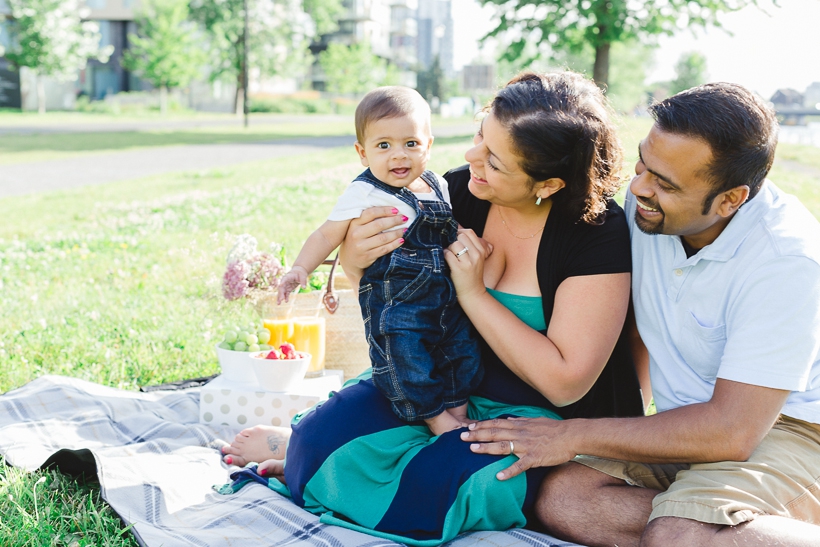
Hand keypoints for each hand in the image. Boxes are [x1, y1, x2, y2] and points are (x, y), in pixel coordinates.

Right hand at [277, 267, 307, 303]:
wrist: (299, 273)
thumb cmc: (300, 273)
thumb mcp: (303, 276)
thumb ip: (303, 281)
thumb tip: (304, 287)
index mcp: (288, 276)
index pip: (284, 279)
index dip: (282, 282)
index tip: (281, 285)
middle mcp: (285, 281)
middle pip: (281, 288)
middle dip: (280, 294)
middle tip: (281, 300)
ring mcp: (286, 286)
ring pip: (282, 292)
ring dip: (280, 298)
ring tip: (278, 304)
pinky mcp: (288, 289)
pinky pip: (286, 294)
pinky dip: (286, 297)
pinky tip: (286, 301)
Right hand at [340, 206, 405, 277]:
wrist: (349, 259)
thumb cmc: (357, 239)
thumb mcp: (357, 227)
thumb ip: (369, 219)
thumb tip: (391, 210)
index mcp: (354, 223)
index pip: (371, 213)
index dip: (385, 210)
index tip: (396, 210)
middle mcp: (356, 234)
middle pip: (379, 225)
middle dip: (394, 221)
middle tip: (404, 218)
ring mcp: (361, 246)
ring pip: (383, 238)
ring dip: (397, 233)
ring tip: (405, 229)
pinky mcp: (367, 256)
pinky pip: (384, 249)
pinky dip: (395, 244)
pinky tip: (401, 240)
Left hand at [444, 229, 492, 299]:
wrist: (473, 293)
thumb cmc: (472, 274)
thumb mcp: (476, 258)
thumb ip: (470, 244)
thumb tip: (456, 227)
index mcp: (481, 250)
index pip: (469, 232)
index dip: (459, 232)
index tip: (454, 238)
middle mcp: (476, 255)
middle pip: (460, 236)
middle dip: (453, 240)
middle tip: (451, 248)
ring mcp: (468, 262)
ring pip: (454, 244)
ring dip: (448, 248)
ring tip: (449, 255)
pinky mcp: (458, 269)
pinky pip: (448, 254)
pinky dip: (444, 255)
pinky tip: (446, 260)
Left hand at [460, 417, 576, 479]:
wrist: (571, 435)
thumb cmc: (554, 429)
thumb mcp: (535, 420)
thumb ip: (520, 421)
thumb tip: (508, 419)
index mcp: (520, 425)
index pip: (497, 423)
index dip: (482, 425)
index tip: (469, 427)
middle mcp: (520, 434)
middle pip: (495, 433)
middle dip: (477, 435)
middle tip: (461, 437)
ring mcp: (526, 446)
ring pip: (503, 446)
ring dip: (487, 448)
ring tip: (473, 451)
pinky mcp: (535, 458)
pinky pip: (520, 465)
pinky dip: (509, 471)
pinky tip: (498, 476)